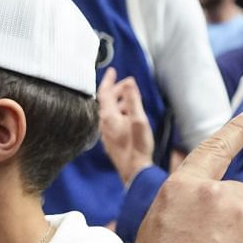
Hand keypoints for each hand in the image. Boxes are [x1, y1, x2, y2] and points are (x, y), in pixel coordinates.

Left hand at [97, 68, 154, 187]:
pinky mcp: (112, 141)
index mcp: (109, 117)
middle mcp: (104, 124)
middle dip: (116, 90)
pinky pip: (113, 121)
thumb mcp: (138, 120)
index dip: (109, 80)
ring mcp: (107, 134)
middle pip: (106, 102)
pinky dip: (120, 112)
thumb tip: (128, 81)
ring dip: (119, 102)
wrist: (135, 172)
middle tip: (128, 83)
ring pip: (110, 112)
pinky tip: (129, 116)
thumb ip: (133, 100)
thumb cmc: (138, 147)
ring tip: (131, 98)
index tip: (113, 70)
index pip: (104, 93)